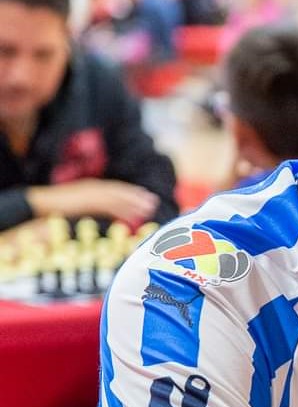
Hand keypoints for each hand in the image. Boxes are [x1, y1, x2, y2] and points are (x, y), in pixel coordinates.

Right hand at [27, 179, 158, 226]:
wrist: (35, 204)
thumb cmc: (54, 209)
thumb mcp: (77, 207)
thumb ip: (93, 210)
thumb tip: (108, 218)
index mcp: (89, 188)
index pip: (114, 189)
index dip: (130, 193)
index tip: (145, 196)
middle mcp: (91, 188)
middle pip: (118, 191)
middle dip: (136, 196)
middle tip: (153, 201)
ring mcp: (87, 193)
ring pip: (115, 197)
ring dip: (132, 202)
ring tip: (148, 208)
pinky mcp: (84, 201)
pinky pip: (105, 205)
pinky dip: (120, 209)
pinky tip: (131, 215)